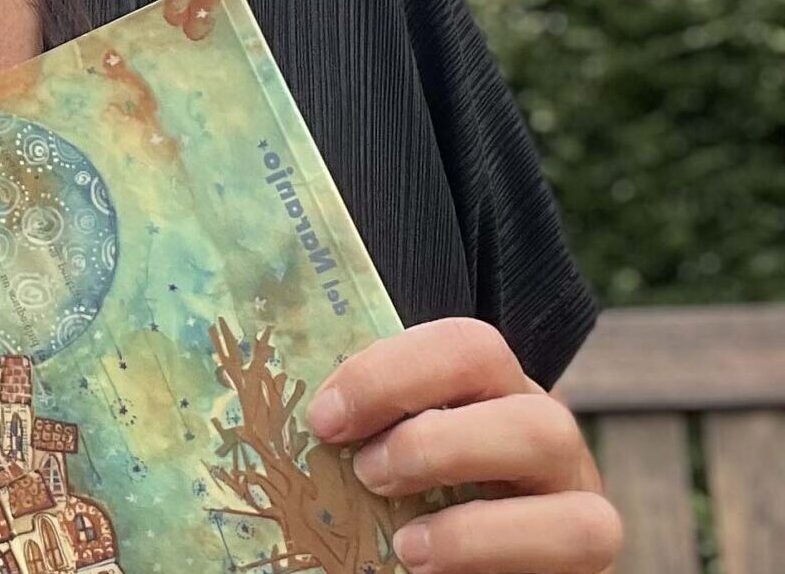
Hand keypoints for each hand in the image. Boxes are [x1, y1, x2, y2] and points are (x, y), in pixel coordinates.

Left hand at [305, 317, 621, 573]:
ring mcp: (579, 500)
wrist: (464, 558)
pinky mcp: (591, 559)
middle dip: (435, 445)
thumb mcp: (392, 447)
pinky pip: (576, 545)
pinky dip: (491, 559)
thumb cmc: (412, 495)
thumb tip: (307, 418)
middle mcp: (547, 435)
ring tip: (405, 544)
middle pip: (533, 413)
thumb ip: (366, 424)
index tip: (325, 418)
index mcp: (495, 389)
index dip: (390, 375)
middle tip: (367, 475)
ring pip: (567, 489)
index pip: (467, 347)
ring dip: (474, 521)